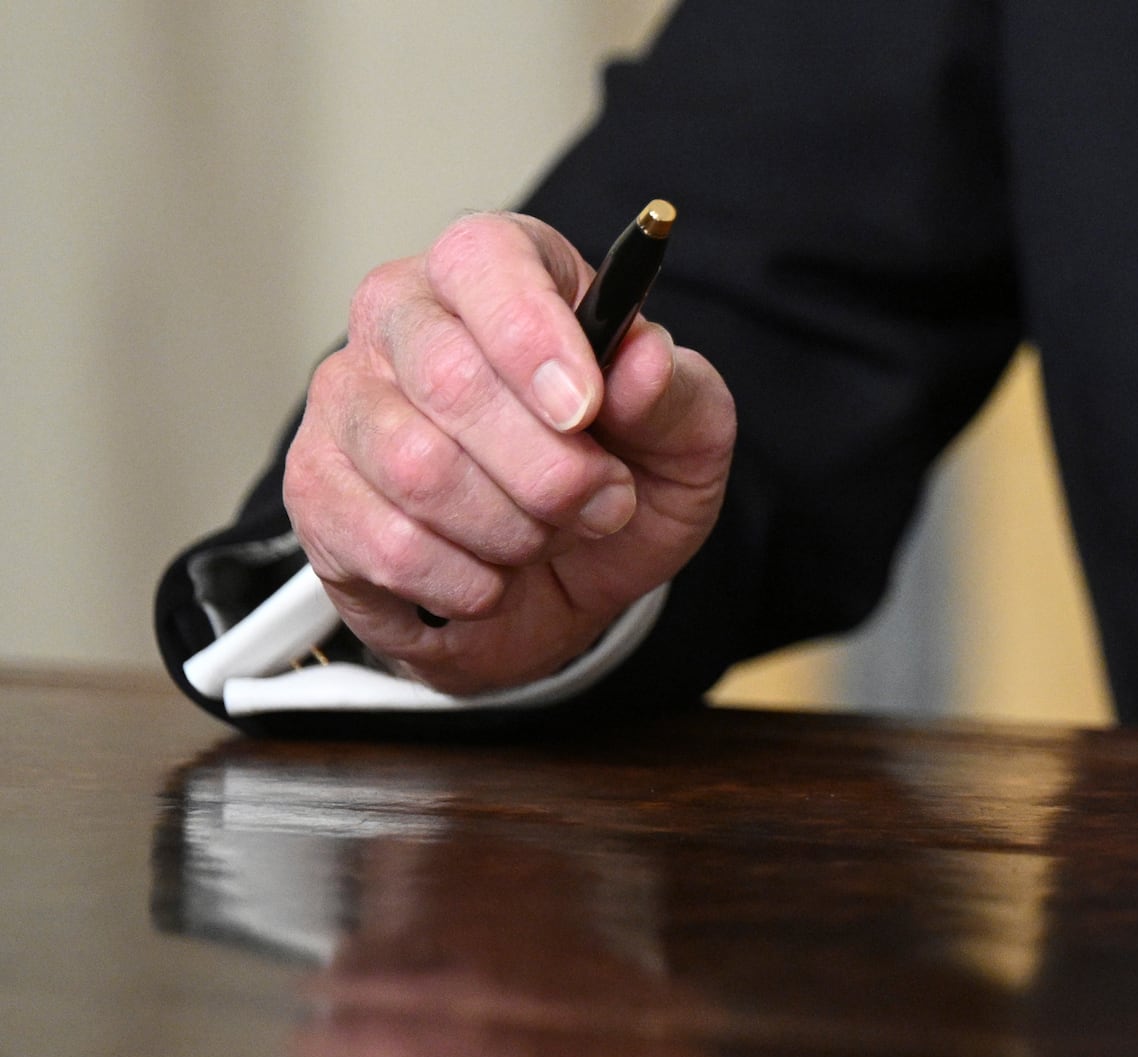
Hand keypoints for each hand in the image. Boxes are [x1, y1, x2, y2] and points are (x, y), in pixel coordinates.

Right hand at [283, 212, 734, 693]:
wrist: (569, 582)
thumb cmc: (622, 480)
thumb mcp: (687, 438)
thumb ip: (674, 393)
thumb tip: (641, 360)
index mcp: (498, 268)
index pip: (486, 261)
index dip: (535, 337)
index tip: (585, 409)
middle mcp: (402, 315)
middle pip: (449, 376)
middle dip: (549, 468)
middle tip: (604, 504)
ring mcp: (346, 400)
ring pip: (417, 468)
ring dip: (512, 530)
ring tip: (546, 537)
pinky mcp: (316, 488)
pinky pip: (386, 545)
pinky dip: (465, 582)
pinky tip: (491, 576)